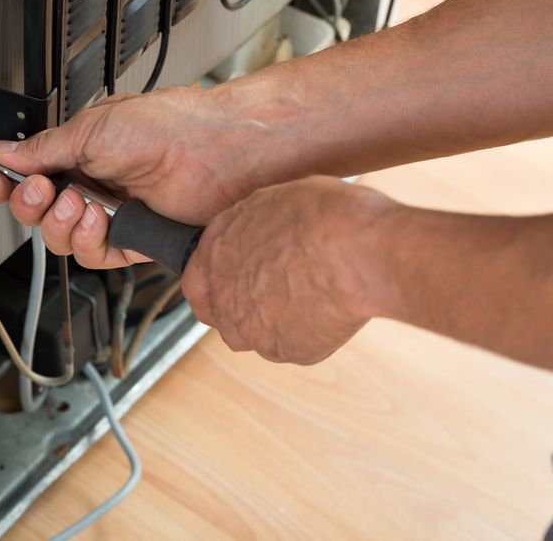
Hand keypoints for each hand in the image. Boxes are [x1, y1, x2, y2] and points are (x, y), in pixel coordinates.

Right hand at [0, 86, 277, 267]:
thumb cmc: (167, 126)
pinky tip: (98, 219)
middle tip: (36, 190)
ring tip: (78, 201)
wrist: (212, 152)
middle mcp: (94, 185)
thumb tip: (6, 152)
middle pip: (37, 212)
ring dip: (58, 223)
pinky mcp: (132, 240)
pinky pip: (92, 254)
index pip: (29, 174)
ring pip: (60, 238)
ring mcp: (112, 215)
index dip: (3, 183)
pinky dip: (87, 239)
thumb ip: (44, 149)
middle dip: (27, 204)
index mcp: (80, 153)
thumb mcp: (92, 129)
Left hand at [182, 176, 400, 364]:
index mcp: (216, 252)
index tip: (234, 279)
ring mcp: (253, 330)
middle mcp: (225, 296)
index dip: (216, 281)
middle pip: (222, 313)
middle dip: (244, 305)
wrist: (357, 252)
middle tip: (278, 289)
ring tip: (310, 296)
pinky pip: (293, 345)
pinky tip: (329, 308)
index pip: (196, 281)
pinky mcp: (287, 351)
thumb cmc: (323, 216)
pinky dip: (308, 332)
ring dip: (274, 321)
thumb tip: (261, 233)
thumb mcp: (275, 201)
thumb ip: (253, 227)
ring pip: (255, 334)